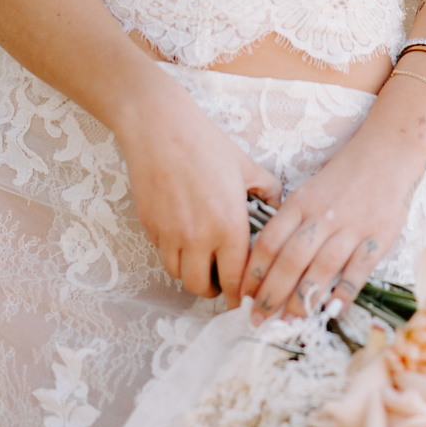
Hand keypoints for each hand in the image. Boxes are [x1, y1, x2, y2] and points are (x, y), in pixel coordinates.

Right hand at [114, 76, 281, 305]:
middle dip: (214, 288)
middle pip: (203, 287)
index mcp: (229, 224)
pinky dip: (173, 253)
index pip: (237, 279)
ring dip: (191, 272)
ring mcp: (170, 234)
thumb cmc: (205, 143)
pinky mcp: (150, 227)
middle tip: (221, 277)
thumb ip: (267, 190)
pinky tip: (182, 235)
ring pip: (179, 275)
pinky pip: (162, 254)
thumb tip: (276, 205)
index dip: (242, 294)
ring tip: (201, 258)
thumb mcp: (246, 165)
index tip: (245, 297)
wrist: (160, 128)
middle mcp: (198, 237)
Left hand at [240, 130, 425, 322]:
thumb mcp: (308, 192)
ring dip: (302, 301)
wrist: (386, 153)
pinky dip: (343, 293)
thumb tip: (266, 264)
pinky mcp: (378, 237)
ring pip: (321, 269)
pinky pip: (358, 271)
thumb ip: (290, 223)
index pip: (268, 242)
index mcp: (300, 203)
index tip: (243, 297)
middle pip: (290, 260)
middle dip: (271, 295)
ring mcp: (351, 227)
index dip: (253, 273)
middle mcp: (322, 215)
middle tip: (258, 320)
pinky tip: (330, 311)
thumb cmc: (342, 178)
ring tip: (287, 324)